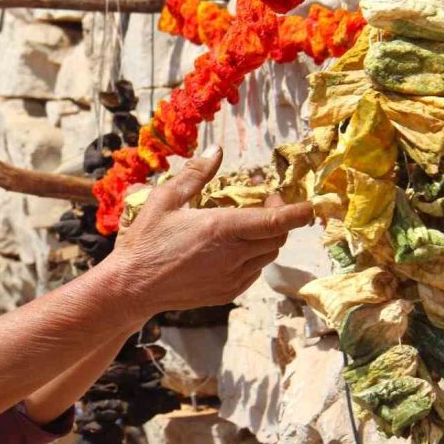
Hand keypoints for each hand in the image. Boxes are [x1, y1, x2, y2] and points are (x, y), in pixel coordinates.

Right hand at [103, 145, 312, 321]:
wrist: (133, 287)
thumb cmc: (145, 241)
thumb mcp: (165, 199)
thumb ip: (196, 174)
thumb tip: (217, 150)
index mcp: (220, 229)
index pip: (275, 220)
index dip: (299, 212)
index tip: (310, 204)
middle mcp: (232, 256)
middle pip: (277, 237)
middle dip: (281, 217)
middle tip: (267, 199)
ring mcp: (232, 278)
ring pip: (268, 255)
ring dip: (267, 237)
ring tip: (248, 223)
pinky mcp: (228, 293)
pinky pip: (254, 272)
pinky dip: (253, 256)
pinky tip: (233, 247)